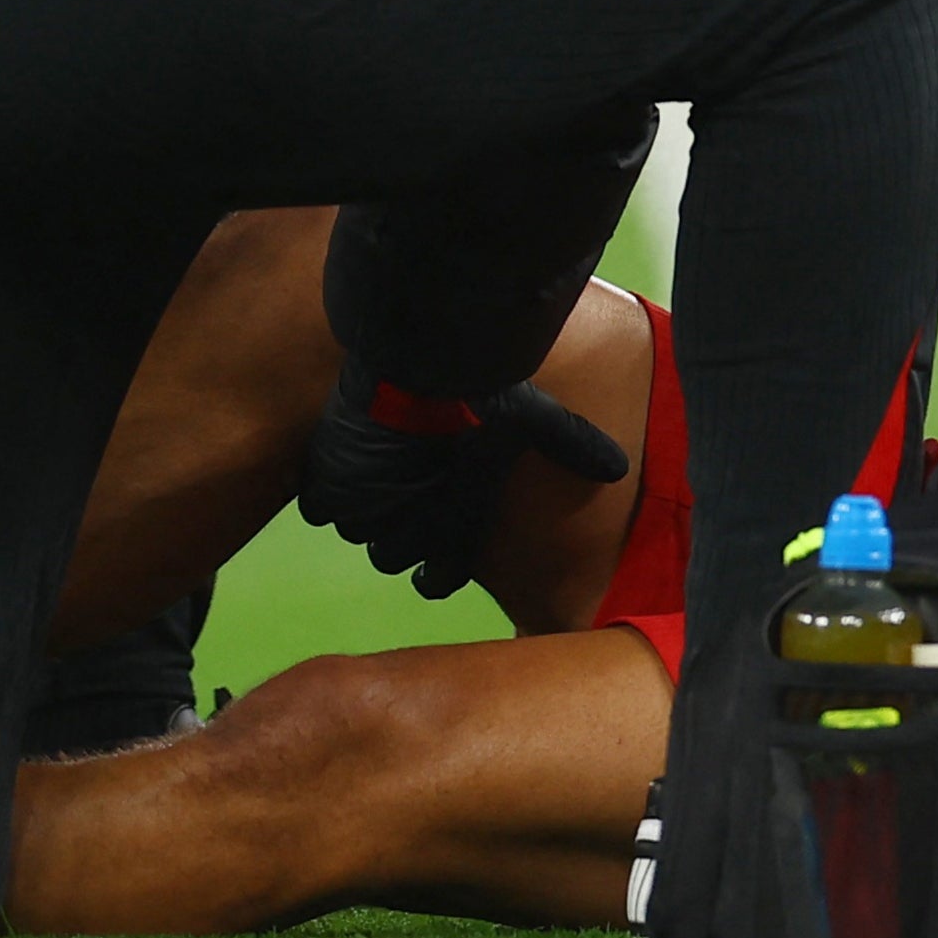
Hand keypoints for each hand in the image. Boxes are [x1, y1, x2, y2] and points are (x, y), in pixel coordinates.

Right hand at [296, 369, 630, 602]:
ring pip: (358, 527)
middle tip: (408, 485)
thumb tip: (616, 467)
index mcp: (455, 521)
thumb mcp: (533, 417)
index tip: (434, 560)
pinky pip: (320, 505)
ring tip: (382, 465)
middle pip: (393, 553)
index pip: (441, 579)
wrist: (420, 358)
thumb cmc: (481, 391)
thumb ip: (568, 444)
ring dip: (366, 503)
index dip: (438, 571)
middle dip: (401, 527)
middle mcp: (407, 526)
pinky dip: (331, 486)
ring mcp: (363, 508)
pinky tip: (351, 457)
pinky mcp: (327, 481)